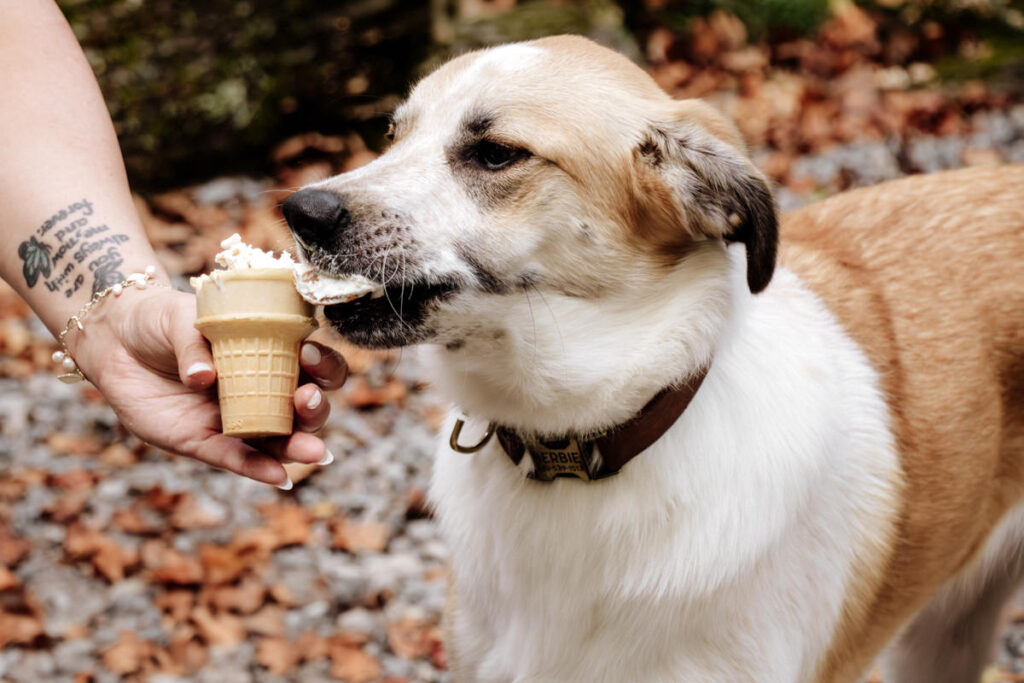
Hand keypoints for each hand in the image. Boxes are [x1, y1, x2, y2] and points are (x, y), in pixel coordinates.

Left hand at [69, 286, 346, 486]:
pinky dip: (259, 470)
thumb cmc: (159, 320)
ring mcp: (235, 417)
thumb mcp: (180, 316)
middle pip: (304, 407)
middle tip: (305, 399)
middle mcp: (261, 388)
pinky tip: (280, 478)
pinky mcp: (204, 441)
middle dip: (315, 408)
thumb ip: (195, 343)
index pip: (313, 364)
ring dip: (298, 446)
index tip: (306, 354)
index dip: (321, 364)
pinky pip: (237, 459)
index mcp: (270, 353)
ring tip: (313, 451)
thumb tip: (204, 378)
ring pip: (278, 438)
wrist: (115, 341)